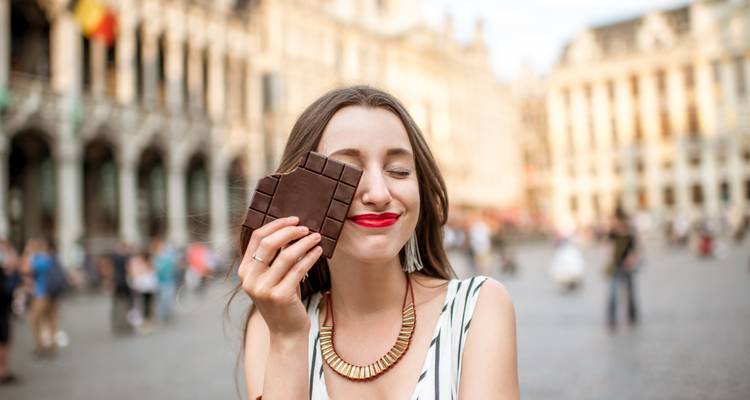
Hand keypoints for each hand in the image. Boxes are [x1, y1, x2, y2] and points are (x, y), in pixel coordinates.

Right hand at [238, 216, 322, 337]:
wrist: (286, 332)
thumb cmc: (282, 300)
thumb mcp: (273, 277)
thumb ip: (274, 257)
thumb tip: (292, 229)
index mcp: (245, 271)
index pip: (256, 238)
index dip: (276, 225)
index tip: (293, 219)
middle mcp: (250, 280)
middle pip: (268, 243)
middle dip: (289, 231)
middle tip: (306, 228)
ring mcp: (263, 289)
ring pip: (286, 255)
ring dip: (304, 243)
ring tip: (316, 237)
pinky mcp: (279, 296)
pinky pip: (298, 269)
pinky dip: (310, 257)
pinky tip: (318, 251)